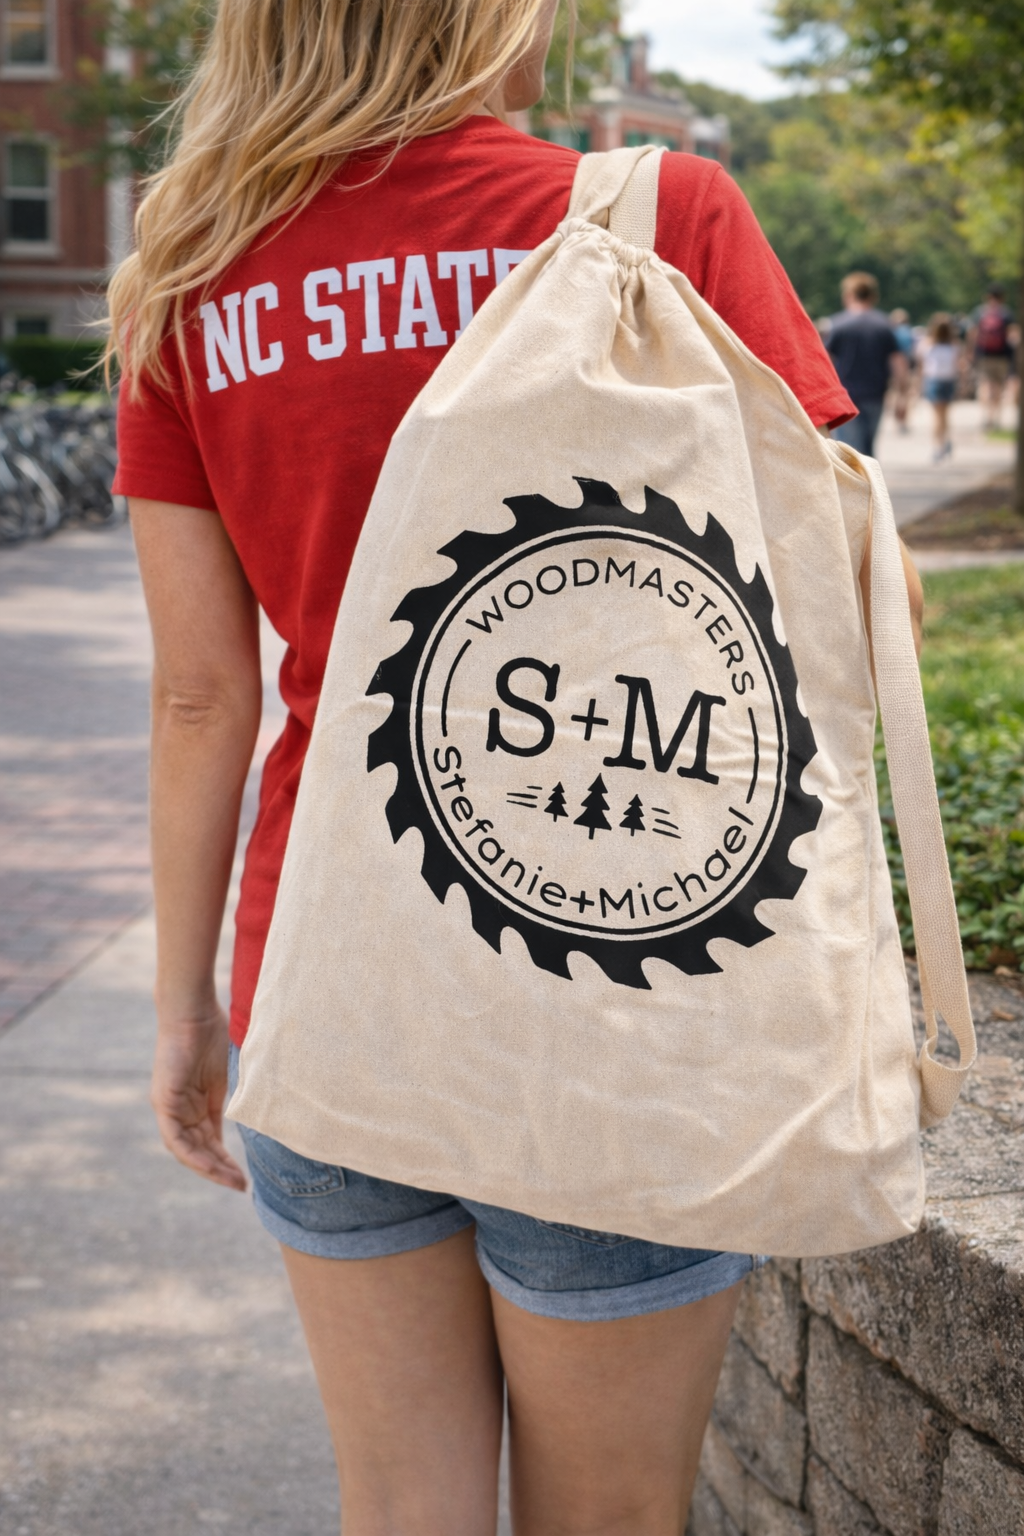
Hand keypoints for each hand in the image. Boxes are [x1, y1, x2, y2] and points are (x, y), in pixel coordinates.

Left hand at [151, 1005, 246, 1190]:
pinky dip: (193, 1155)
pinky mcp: (164, 1102)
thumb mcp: (230, 1073)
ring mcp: (169, 1107)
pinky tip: (210, 1166)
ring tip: (232, 1181)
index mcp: (196, 1103)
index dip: (225, 1161)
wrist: (194, 1009)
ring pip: (186, 1150)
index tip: (243, 1177)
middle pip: (198, 1150)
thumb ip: (238, 1095)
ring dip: (208, 1168)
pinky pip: (175, 1138)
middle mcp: (180, 1110)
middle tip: (241, 1186)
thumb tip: (264, 1111)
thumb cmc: (214, 1031)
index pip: (209, 1140)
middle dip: (220, 1170)